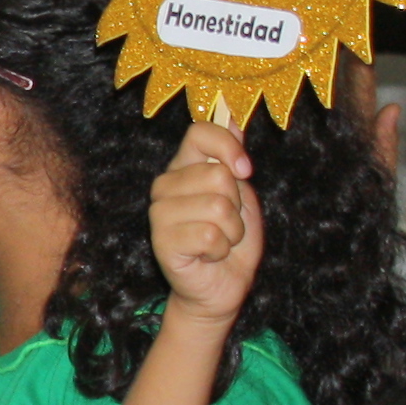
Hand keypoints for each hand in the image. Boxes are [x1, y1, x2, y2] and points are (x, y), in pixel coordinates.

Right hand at [146, 121, 260, 323]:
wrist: (221, 286)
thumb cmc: (231, 240)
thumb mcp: (242, 194)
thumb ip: (232, 160)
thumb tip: (232, 119)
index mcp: (184, 168)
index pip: (199, 133)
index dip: (227, 147)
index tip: (245, 170)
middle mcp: (165, 186)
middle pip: (217, 175)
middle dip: (237, 204)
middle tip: (228, 223)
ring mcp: (159, 214)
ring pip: (217, 207)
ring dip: (232, 231)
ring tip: (221, 242)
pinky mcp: (162, 242)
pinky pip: (210, 235)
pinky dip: (221, 250)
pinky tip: (209, 256)